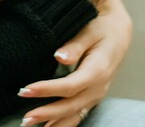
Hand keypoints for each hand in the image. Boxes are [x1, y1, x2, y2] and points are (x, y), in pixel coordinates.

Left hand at [18, 0, 131, 126]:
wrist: (119, 30)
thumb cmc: (102, 27)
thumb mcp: (90, 30)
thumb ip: (75, 45)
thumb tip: (60, 57)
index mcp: (97, 70)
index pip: (69, 86)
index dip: (47, 90)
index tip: (26, 90)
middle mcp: (99, 87)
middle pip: (71, 105)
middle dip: (47, 113)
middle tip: (25, 118)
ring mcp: (97, 94)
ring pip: (75, 114)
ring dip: (54, 122)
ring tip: (32, 125)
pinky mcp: (93, 95)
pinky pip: (79, 113)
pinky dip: (64, 122)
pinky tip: (49, 126)